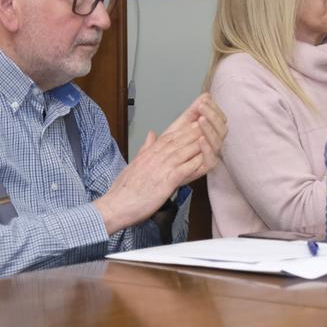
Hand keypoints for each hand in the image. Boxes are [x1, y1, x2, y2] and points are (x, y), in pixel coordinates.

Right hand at [94, 122, 208, 234]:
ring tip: (211, 135)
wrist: (114, 206)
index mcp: (149, 153)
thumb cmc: (123, 190)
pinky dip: (193, 163)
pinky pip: (183, 169)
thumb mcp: (134, 163)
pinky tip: (203, 158)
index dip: (185, 127)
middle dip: (195, 130)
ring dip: (198, 142)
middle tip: (210, 121)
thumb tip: (151, 135)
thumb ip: (146, 148)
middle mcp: (155, 157)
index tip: (197, 119)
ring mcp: (160, 168)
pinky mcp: (165, 181)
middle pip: (179, 140)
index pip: (170, 136)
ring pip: (183, 151)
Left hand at [169, 93, 226, 169]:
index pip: (219, 118)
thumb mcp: (178, 126)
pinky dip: (207, 148)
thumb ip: (191, 112)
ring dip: (210, 129)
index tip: (204, 100)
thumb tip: (206, 95)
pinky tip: (201, 139)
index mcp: (209, 133)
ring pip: (218, 141)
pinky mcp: (205, 168)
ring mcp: (210, 155)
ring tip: (201, 120)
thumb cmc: (169, 148)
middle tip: (202, 107)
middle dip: (212, 116)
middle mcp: (213, 143)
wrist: (156, 169)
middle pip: (222, 128)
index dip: (214, 108)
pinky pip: (211, 158)